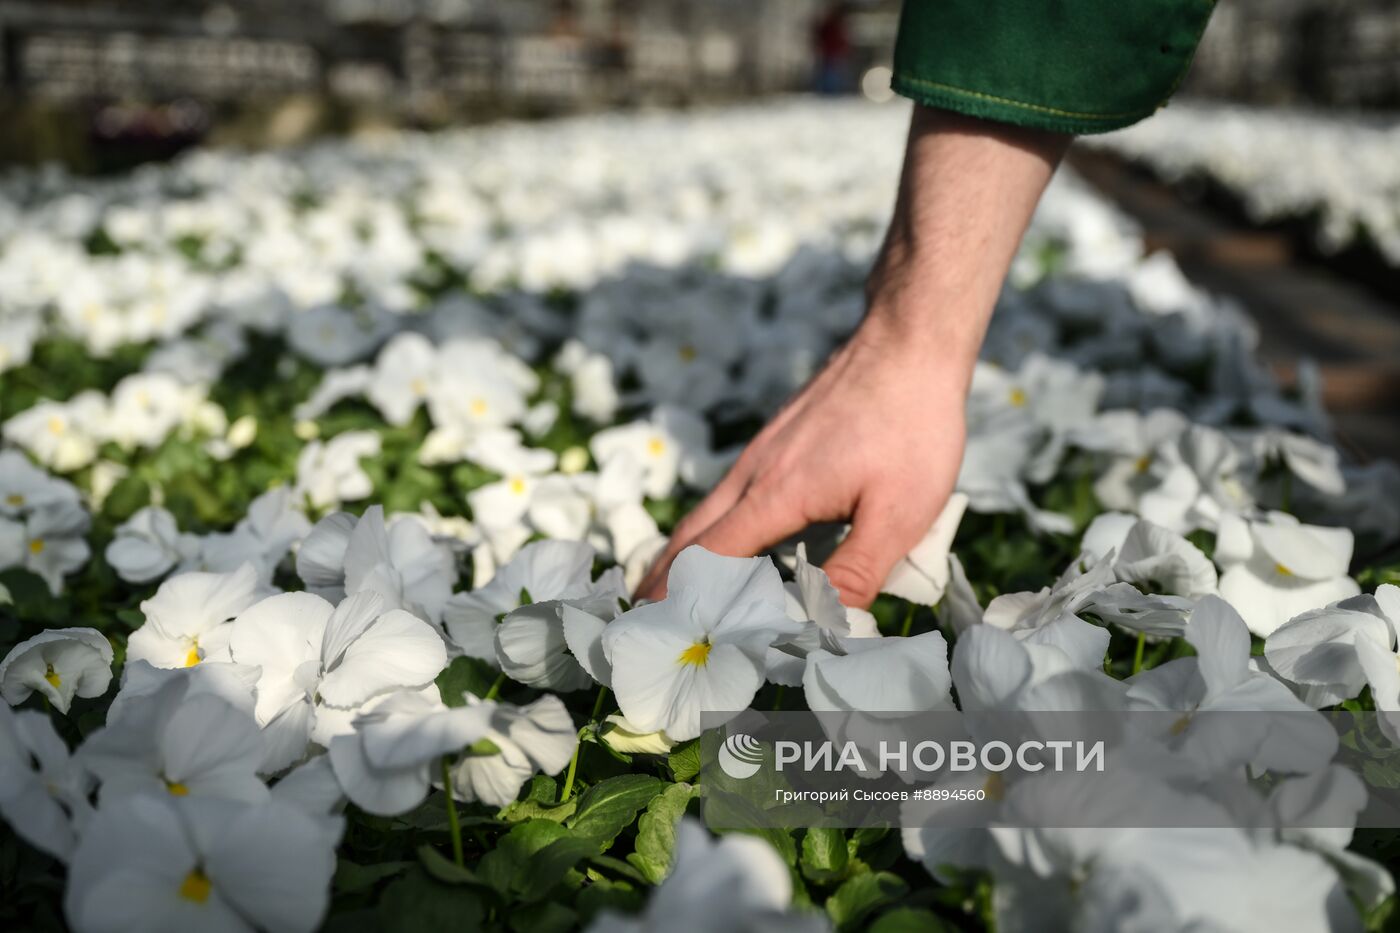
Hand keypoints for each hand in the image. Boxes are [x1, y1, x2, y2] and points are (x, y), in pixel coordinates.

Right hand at [634, 315, 967, 606]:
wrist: (908, 342)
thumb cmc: (910, 426)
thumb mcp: (900, 511)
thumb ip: (858, 571)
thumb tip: (825, 626)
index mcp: (776, 496)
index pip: (712, 559)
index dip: (684, 598)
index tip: (659, 632)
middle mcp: (755, 473)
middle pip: (693, 534)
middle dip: (664, 578)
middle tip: (641, 616)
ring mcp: (764, 451)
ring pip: (709, 509)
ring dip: (684, 550)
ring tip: (668, 585)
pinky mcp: (779, 438)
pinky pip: (731, 492)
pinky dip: (712, 524)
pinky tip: (729, 535)